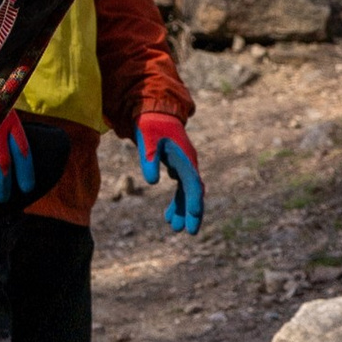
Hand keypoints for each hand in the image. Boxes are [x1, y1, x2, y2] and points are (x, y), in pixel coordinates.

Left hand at [136, 114, 203, 233]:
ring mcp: (185, 164)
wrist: (153, 109)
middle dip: (192, 211)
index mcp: (184, 157)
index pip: (193, 184)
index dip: (193, 202)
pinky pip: (182, 187)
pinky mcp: (178, 165)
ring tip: (173, 226)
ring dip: (182, 208)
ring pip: (188, 191)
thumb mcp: (146, 139)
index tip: (193, 219)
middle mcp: (189, 162)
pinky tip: (169, 213)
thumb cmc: (150, 124)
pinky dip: (178, 200)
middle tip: (189, 232)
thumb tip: (152, 182)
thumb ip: (149, 159)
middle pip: (194, 191)